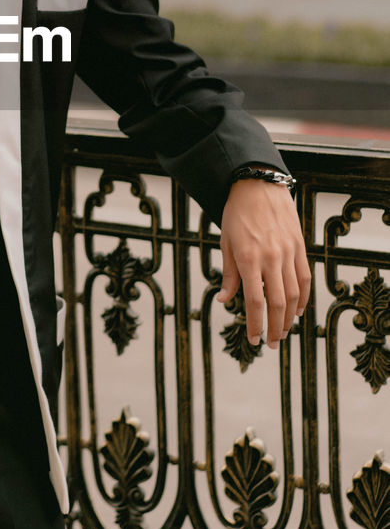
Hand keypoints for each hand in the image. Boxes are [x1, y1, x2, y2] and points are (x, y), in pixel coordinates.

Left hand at [216, 179, 310, 348]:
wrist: (258, 186)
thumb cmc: (236, 214)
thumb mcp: (226, 242)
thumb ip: (229, 274)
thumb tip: (225, 300)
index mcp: (249, 259)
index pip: (255, 301)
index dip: (255, 324)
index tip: (253, 339)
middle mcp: (271, 258)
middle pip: (277, 303)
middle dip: (274, 327)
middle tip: (269, 343)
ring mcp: (288, 252)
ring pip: (294, 294)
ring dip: (289, 317)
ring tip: (282, 331)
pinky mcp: (299, 247)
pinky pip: (304, 277)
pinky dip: (303, 297)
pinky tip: (298, 310)